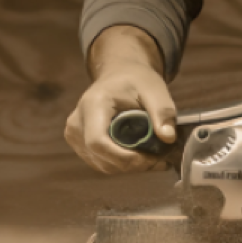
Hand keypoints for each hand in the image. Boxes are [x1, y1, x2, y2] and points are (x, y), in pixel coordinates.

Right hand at [64, 26, 177, 173]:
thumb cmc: (136, 80)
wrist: (119, 75)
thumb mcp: (154, 89)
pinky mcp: (78, 143)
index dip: (124, 158)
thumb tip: (168, 138)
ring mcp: (74, 134)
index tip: (151, 158)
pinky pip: (101, 163)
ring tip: (153, 157)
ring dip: (129, 167)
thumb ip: (162, 111)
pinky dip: (121, 165)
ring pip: (102, 165)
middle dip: (133, 164)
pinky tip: (140, 157)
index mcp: (92, 105)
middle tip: (160, 159)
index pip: (98, 142)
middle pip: (102, 158)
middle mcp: (77, 121)